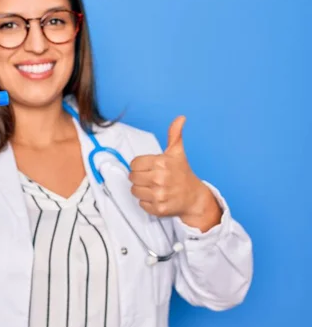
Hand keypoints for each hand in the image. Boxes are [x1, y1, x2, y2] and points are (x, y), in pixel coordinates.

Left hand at [128, 116, 221, 230]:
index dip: (140, 165)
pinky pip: (141, 203)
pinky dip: (146, 202)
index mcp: (161, 163)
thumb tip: (180, 118)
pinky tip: (157, 197)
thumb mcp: (177, 152)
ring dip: (142, 189)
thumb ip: (175, 134)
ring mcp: (159, 195)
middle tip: (151, 178)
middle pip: (132, 177)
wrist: (194, 197)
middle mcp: (160, 178)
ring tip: (154, 187)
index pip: (134, 163)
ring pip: (134, 190)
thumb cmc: (182, 173)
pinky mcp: (159, 208)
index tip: (149, 167)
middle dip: (140, 177)